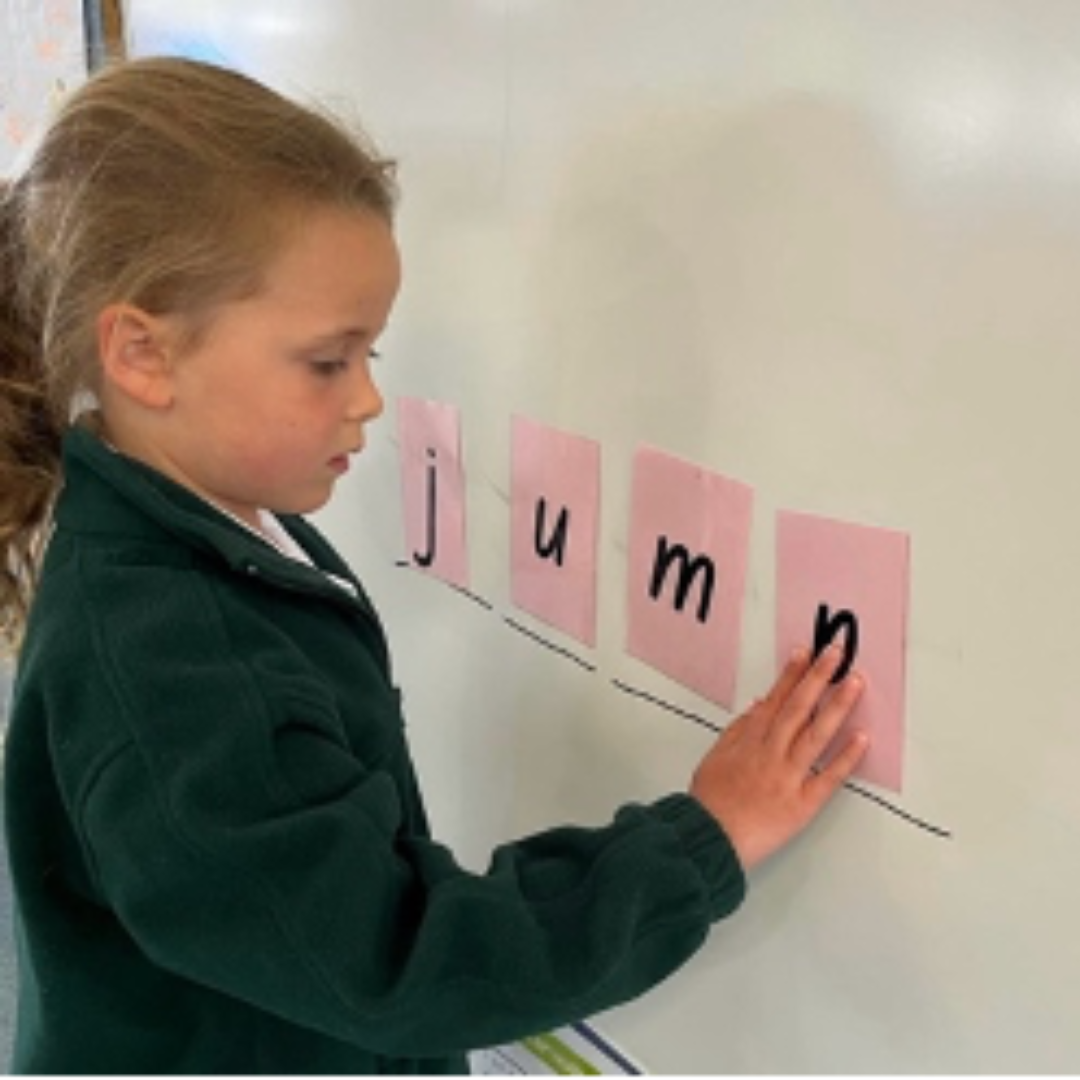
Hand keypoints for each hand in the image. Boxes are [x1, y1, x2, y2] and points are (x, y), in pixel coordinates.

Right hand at [690, 646, 867, 870]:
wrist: (708, 837)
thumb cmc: (710, 801)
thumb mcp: (716, 757)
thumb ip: (739, 730)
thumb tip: (760, 705)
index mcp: (749, 741)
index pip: (775, 699)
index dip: (791, 674)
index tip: (806, 653)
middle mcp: (770, 753)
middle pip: (797, 708)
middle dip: (818, 677)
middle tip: (835, 654)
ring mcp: (787, 777)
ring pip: (815, 734)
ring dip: (836, 706)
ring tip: (854, 683)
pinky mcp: (801, 804)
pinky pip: (827, 778)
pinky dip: (845, 758)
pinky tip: (861, 738)